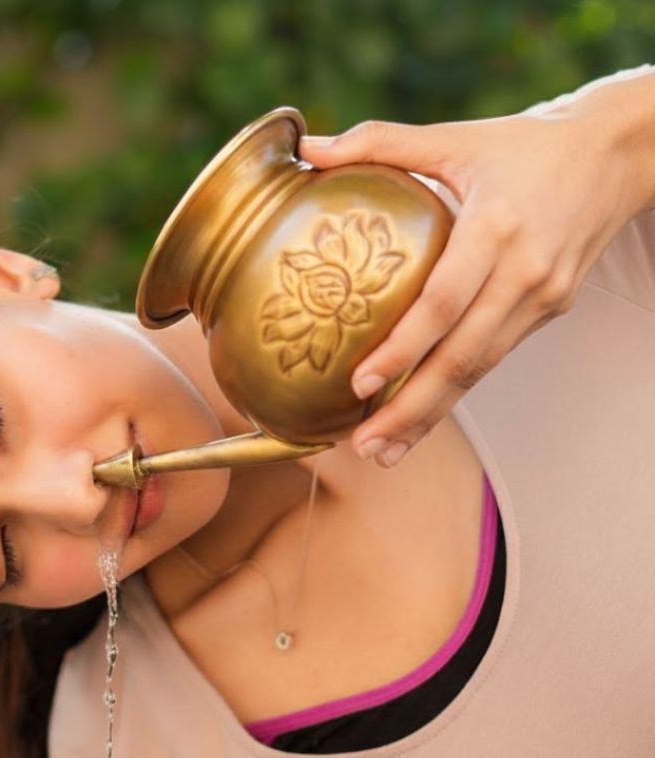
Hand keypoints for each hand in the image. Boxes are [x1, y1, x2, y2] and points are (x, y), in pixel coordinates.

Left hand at [299, 99, 640, 467]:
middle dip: (411, 409)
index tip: (360, 384)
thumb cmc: (526, 145)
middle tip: (364, 446)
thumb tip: (308, 147)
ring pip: (479, 370)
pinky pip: (493, 358)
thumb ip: (380, 142)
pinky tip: (419, 418)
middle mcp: (522, 272)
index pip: (442, 303)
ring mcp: (541, 297)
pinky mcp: (549, 310)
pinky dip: (455, 392)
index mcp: (494, 228)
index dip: (402, 349)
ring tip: (383, 450)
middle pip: (461, 357)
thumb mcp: (456, 137)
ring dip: (431, 416)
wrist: (619, 153)